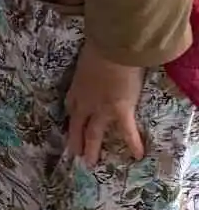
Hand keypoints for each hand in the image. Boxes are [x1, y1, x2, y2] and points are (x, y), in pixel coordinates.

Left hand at [65, 41, 144, 167]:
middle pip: (77, 125)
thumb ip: (90, 64)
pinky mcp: (119, 111)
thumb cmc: (100, 46)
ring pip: (94, 133)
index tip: (72, 120)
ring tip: (90, 163)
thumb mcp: (88, 57)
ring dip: (92, 149)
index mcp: (76, 88)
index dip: (72, 114)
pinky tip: (137, 155)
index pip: (71, 105)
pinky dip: (133, 143)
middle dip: (75, 140)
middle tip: (74, 153)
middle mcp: (84, 102)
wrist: (112, 48)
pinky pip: (126, 130)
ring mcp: (100, 109)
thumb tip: (95, 59)